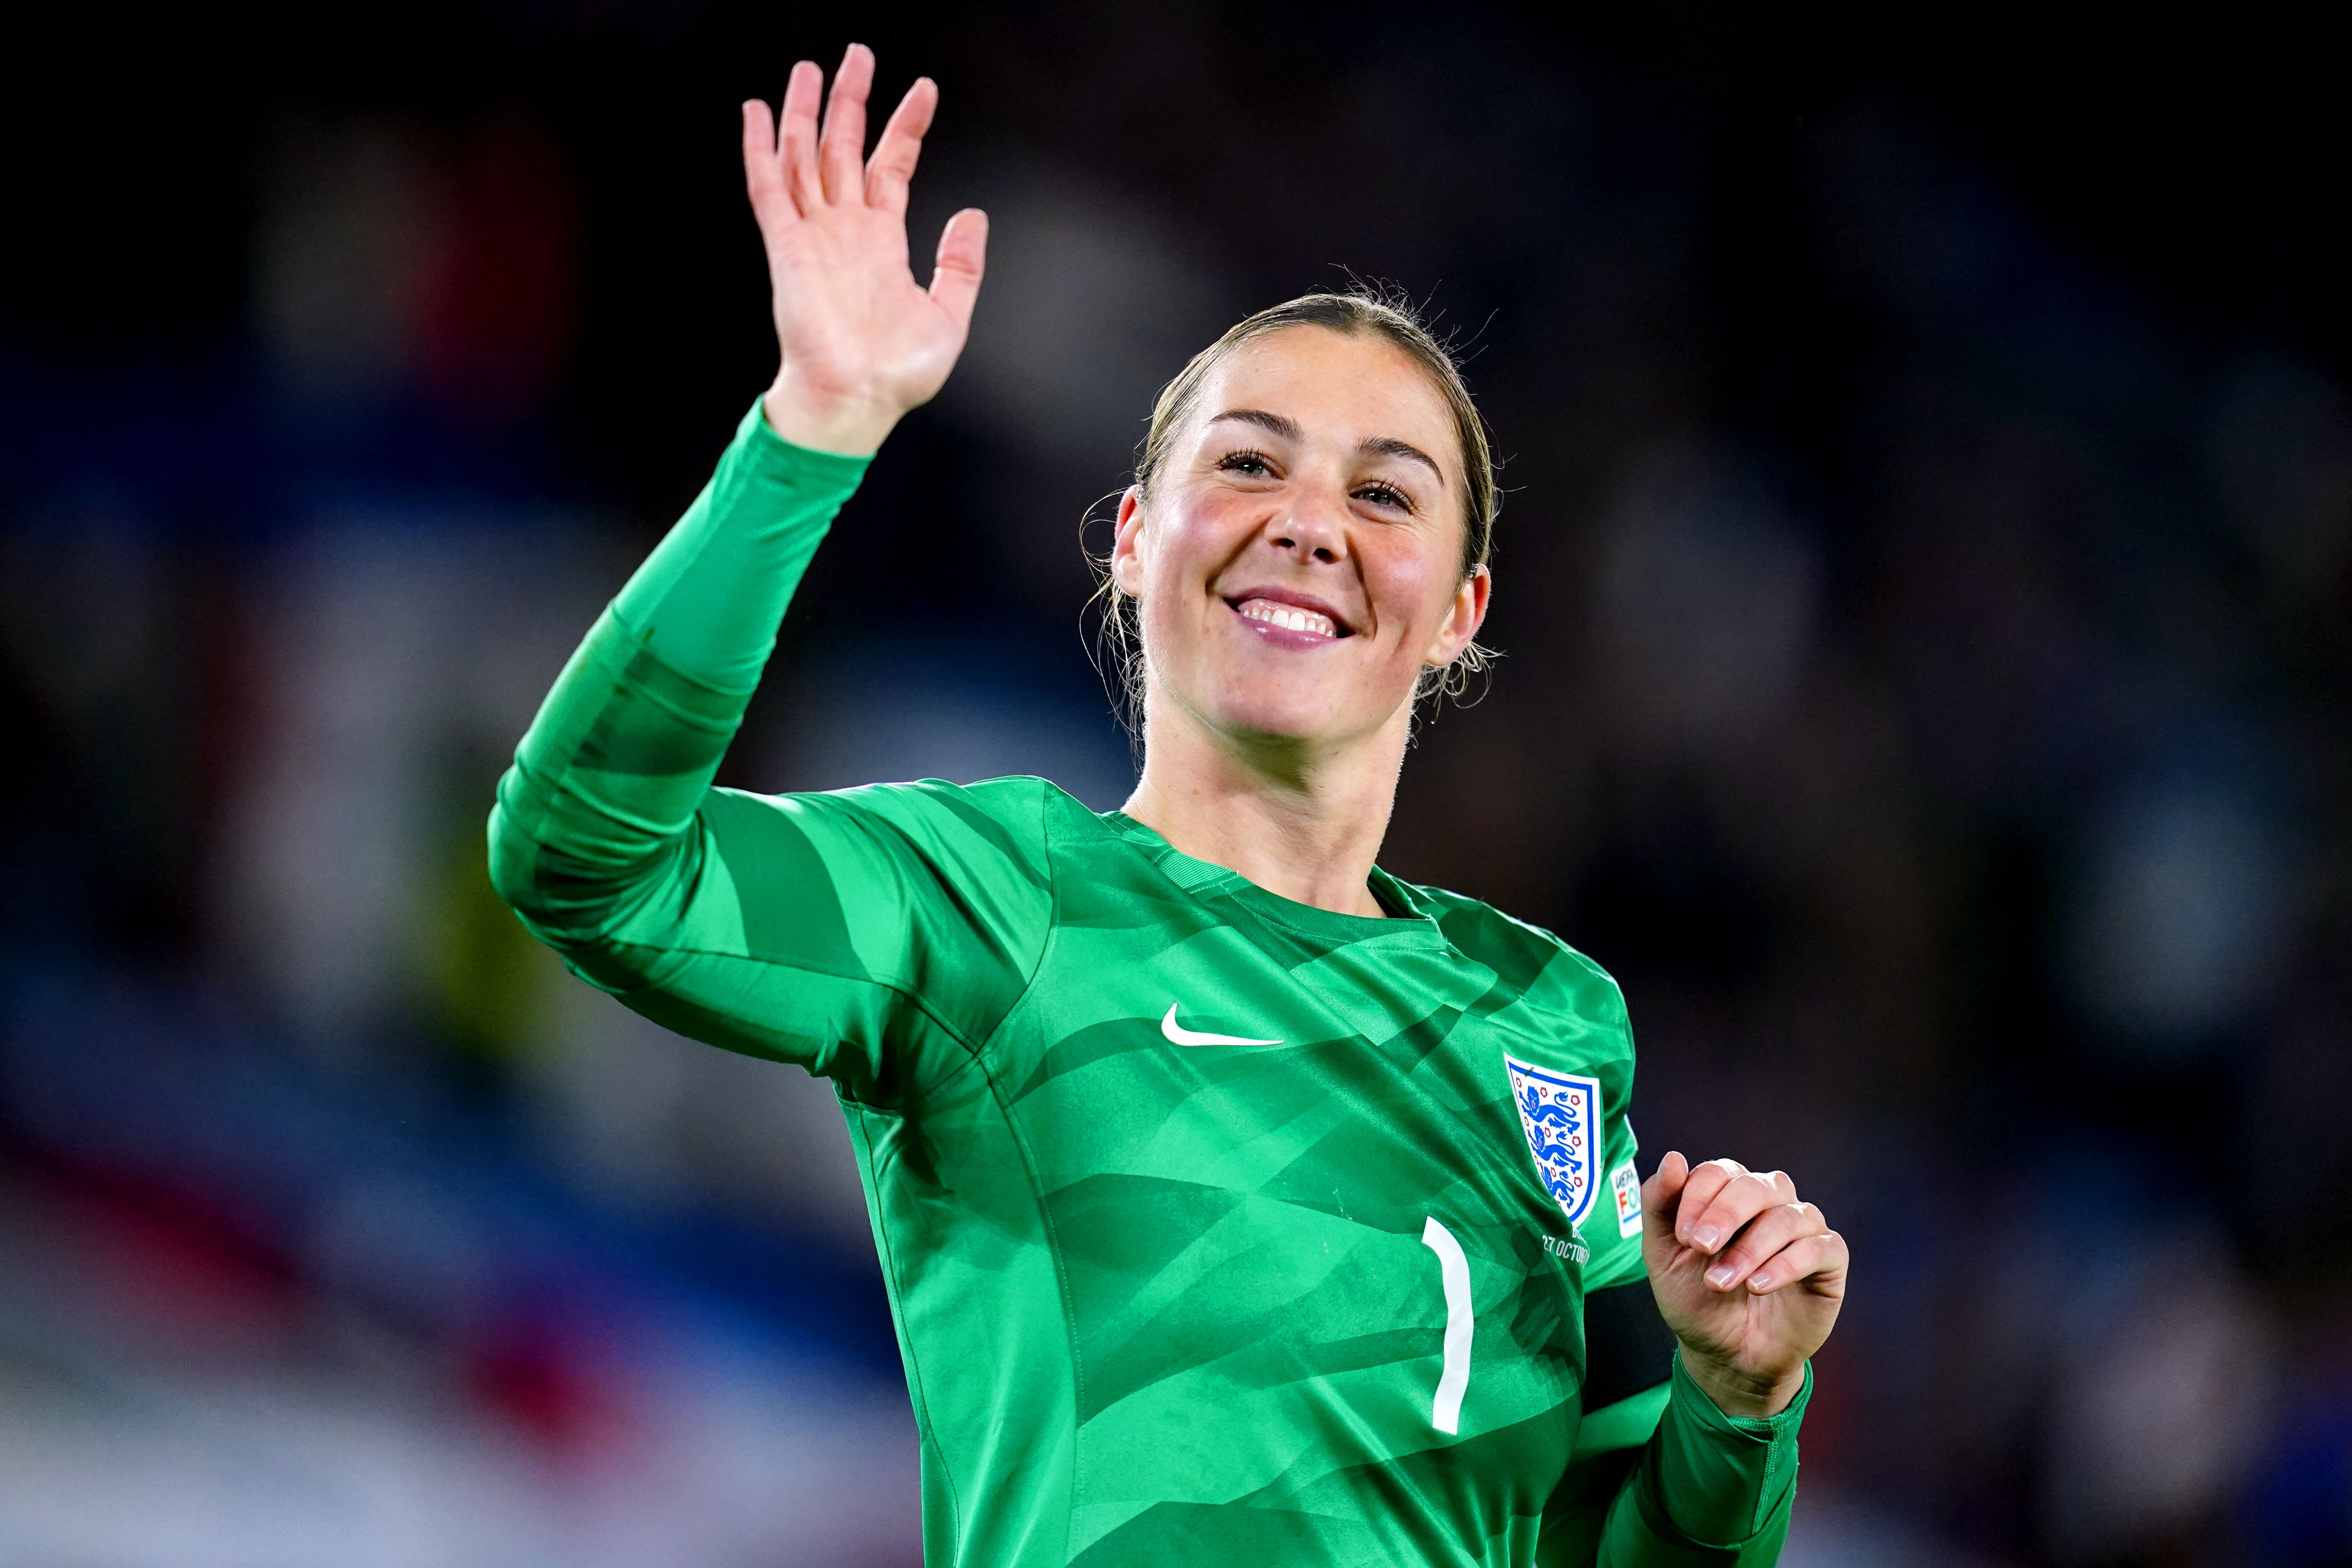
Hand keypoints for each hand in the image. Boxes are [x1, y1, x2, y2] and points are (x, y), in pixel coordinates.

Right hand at [741, 44, 987, 454]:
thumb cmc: (896, 373)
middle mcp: (845, 231)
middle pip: (845, 149)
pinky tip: (755, 113)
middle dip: (851, 100)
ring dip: (805, 112)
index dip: (906, 128)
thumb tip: (972, 216)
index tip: (923, 91)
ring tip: (809, 68)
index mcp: (882, 242)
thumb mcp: (950, 315)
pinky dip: (761, 149)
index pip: (892, 167)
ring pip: (805, 157)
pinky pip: (768, 188)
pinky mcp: (786, 247)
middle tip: (857, 55)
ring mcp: (813, 235)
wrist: (857, 399)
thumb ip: (961, 265)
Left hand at [1640, 1152, 1846, 1418]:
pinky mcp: (1829, 1260)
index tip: (1683, 1236)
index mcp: (1728, 1194)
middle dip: (1724, 1214)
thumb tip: (1673, 1159)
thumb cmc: (1696, 1300)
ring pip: (1786, 1217)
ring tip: (1720, 1282)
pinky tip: (1759, 1286)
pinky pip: (1819, 1247)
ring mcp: (1802, 1229)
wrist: (1727, 1356)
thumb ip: (1660, 1205)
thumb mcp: (1664, 1257)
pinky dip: (1787, 1264)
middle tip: (1701, 1247)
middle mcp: (1769, 1203)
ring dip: (1750, 1249)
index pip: (1718, 1172)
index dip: (1698, 1197)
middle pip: (1754, 1186)